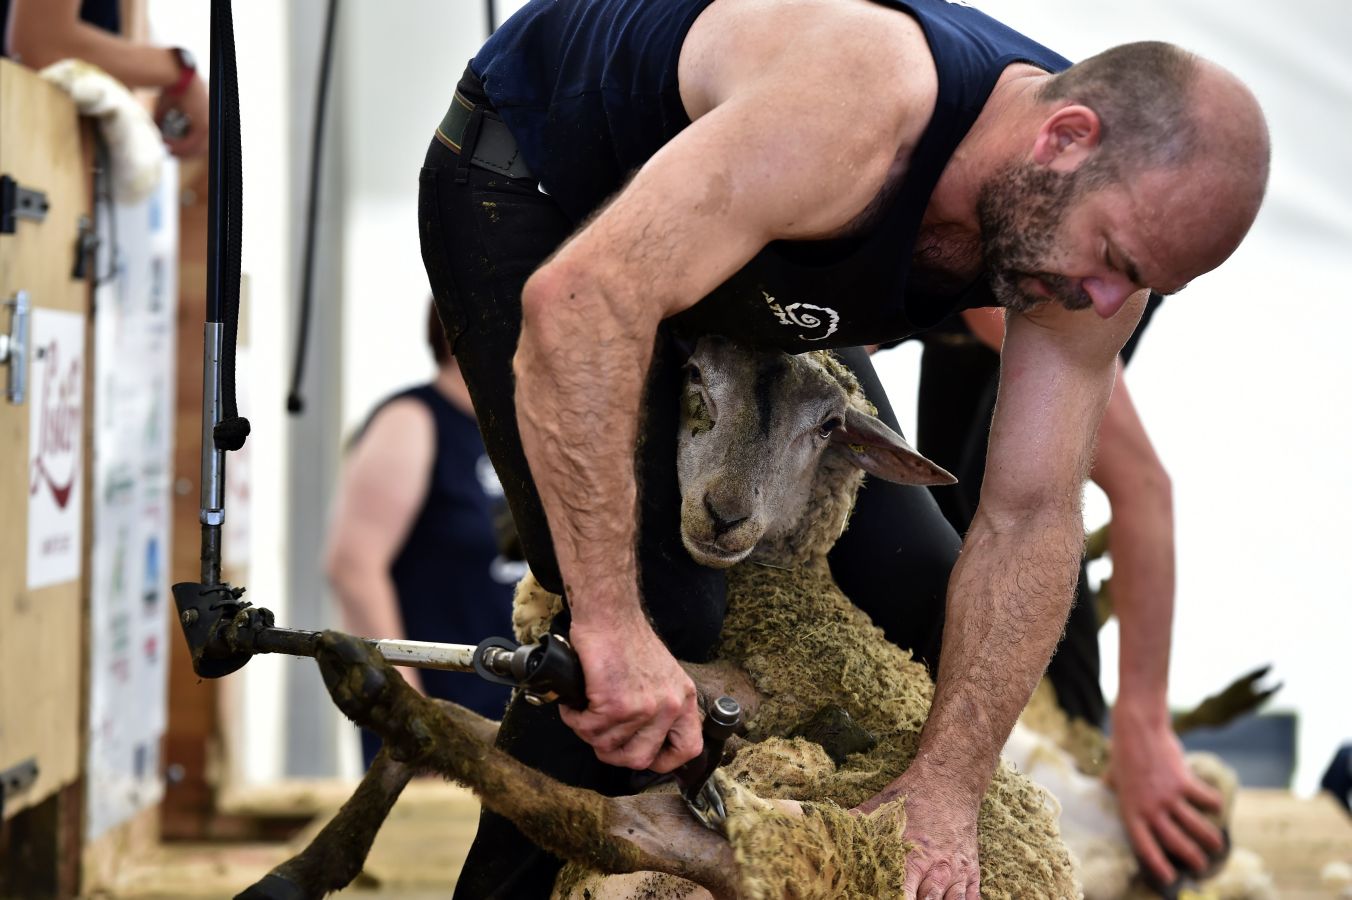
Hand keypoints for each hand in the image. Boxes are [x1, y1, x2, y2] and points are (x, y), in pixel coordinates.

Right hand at [155, 73, 208, 157]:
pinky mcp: (204, 123)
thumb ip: (165, 122)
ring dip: (180, 151)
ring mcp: (210, 122)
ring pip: (196, 148)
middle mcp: (211, 120)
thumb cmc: (171, 86)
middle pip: (201, 147)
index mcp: (207, 116)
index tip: (174, 150)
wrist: (176, 74)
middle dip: (184, 153)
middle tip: (169, 153)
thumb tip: (158, 134)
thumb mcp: (168, 107)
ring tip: (166, 148)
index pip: (202, 140)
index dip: (188, 148)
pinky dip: (179, 146)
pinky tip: (167, 143)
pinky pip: (192, 142)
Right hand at [559, 613, 701, 772]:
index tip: (643, 756)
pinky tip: (574, 704)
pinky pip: (588, 729)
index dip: (664, 761)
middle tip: (600, 735)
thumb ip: (660, 707)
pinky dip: (574, 719)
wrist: (610, 614)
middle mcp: (669, 706)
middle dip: (614, 753)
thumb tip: (642, 741)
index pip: (688, 749)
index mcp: (683, 699)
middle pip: (640, 759)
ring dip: (588, 732)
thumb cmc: (627, 640)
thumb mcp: (662, 676)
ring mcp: (643, 708)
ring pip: (607, 746)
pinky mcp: (616, 704)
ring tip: (584, 710)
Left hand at [854, 769, 980, 898]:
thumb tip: (813, 822)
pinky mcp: (970, 870)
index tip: (882, 898)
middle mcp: (935, 868)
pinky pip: (971, 898)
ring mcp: (955, 871)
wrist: (949, 782)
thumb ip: (851, 823)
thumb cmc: (910, 797)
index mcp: (910, 857)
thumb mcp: (879, 808)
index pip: (901, 896)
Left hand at [1108, 706, 1224, 885]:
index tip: (1169, 879)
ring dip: (1209, 840)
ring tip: (1217, 847)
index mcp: (1130, 810)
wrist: (1137, 728)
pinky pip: (1205, 799)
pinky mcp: (1183, 781)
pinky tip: (1218, 806)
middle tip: (1201, 868)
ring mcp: (1167, 795)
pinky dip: (1214, 804)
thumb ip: (1112, 785)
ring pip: (1195, 826)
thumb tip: (1105, 784)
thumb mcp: (1113, 774)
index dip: (1157, 864)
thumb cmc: (1123, 751)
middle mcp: (1149, 807)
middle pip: (1174, 842)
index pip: (1144, 845)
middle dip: (1191, 858)